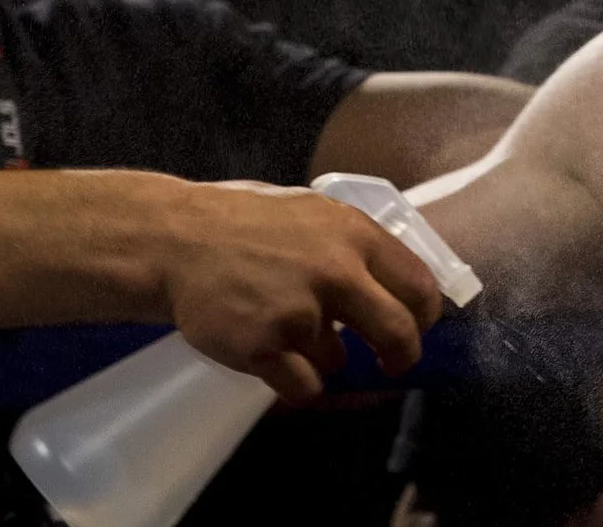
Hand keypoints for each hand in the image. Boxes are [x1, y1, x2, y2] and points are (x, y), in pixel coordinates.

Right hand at [161, 181, 444, 404]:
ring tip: (285, 328)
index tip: (418, 327)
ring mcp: (299, 312)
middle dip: (401, 356)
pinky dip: (294, 381)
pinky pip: (305, 387)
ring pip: (340, 363)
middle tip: (392, 363)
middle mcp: (335, 271)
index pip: (420, 285)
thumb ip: (358, 247)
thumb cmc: (248, 226)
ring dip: (322, 357)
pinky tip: (272, 355)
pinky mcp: (265, 348)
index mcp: (354, 234)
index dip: (425, 315)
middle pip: (399, 332)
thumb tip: (404, 288)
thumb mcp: (315, 214)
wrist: (177, 242)